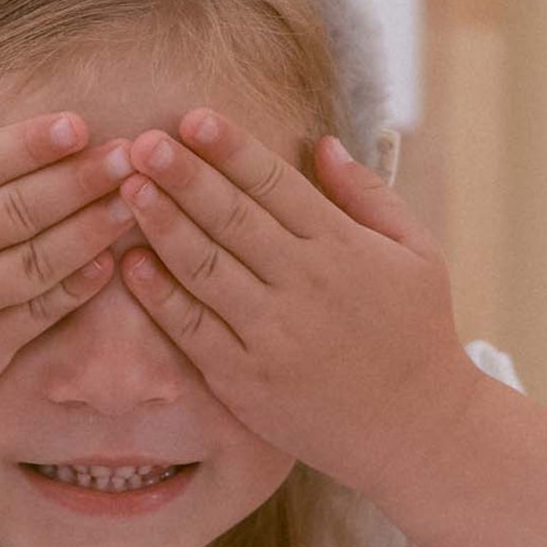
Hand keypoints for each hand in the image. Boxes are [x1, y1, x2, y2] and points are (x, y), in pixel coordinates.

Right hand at [0, 78, 131, 452]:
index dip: (29, 143)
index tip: (77, 123)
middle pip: (18, 209)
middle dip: (80, 178)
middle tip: (132, 152)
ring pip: (39, 261)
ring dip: (93, 229)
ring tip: (134, 200)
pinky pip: (38, 314)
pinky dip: (77, 287)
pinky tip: (109, 261)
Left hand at [112, 110, 483, 499]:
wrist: (419, 430)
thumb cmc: (418, 332)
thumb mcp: (417, 251)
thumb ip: (368, 195)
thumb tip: (323, 143)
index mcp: (343, 247)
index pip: (275, 183)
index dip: (231, 148)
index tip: (193, 117)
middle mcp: (305, 285)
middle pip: (231, 218)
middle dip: (183, 176)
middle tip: (142, 142)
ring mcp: (272, 335)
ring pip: (205, 268)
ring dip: (162, 224)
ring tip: (127, 188)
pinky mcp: (246, 381)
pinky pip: (193, 329)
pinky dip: (159, 295)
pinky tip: (131, 261)